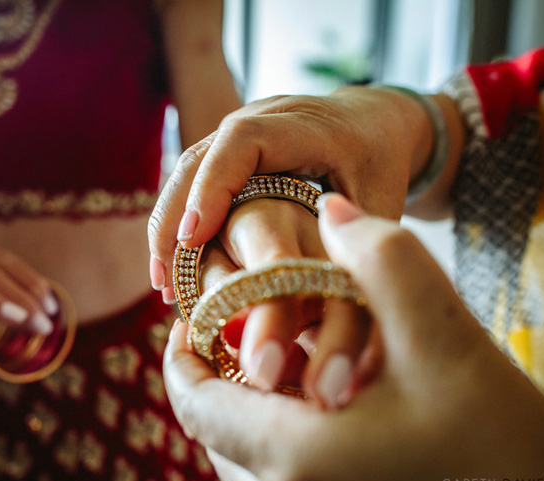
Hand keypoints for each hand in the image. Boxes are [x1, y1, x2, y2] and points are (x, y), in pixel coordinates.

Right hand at [149, 86, 432, 293]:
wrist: (377, 122)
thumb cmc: (382, 164)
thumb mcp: (382, 202)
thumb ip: (354, 242)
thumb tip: (314, 299)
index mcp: (305, 125)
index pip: (243, 142)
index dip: (213, 186)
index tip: (195, 238)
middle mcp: (262, 118)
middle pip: (199, 156)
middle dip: (174, 216)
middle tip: (163, 276)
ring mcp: (241, 129)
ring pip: (187, 169)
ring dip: (167, 222)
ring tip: (160, 279)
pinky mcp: (231, 150)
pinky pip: (194, 179)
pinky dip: (179, 220)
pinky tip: (173, 264)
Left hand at [164, 194, 543, 480]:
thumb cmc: (499, 432)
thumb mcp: (443, 333)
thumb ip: (380, 258)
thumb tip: (328, 212)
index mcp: (296, 457)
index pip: (194, 401)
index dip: (183, 352)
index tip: (197, 316)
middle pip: (211, 430)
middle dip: (216, 374)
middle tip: (238, 329)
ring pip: (238, 458)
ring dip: (244, 407)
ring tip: (278, 359)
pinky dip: (271, 438)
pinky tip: (312, 404)